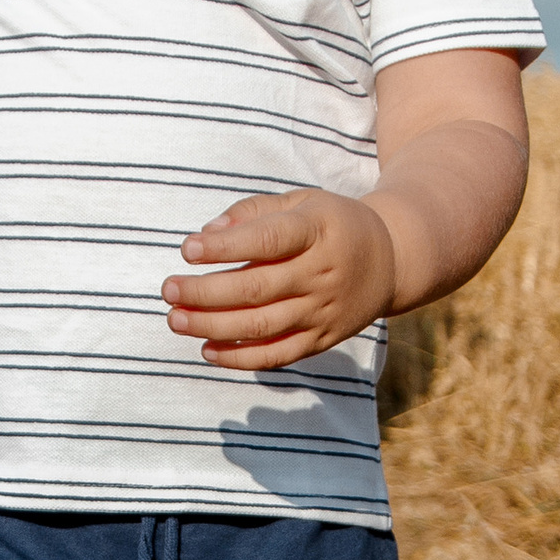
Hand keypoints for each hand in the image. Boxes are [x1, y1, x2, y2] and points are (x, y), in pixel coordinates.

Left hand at [162, 187, 396, 370]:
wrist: (391, 259)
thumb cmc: (331, 224)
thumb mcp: (301, 201)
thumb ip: (253, 211)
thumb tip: (207, 234)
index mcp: (317, 231)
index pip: (267, 240)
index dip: (225, 247)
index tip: (187, 249)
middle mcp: (322, 273)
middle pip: (257, 289)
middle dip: (205, 292)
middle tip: (168, 290)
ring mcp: (323, 311)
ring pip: (262, 326)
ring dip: (213, 326)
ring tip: (176, 319)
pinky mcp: (322, 338)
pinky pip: (278, 355)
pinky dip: (240, 358)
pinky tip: (207, 349)